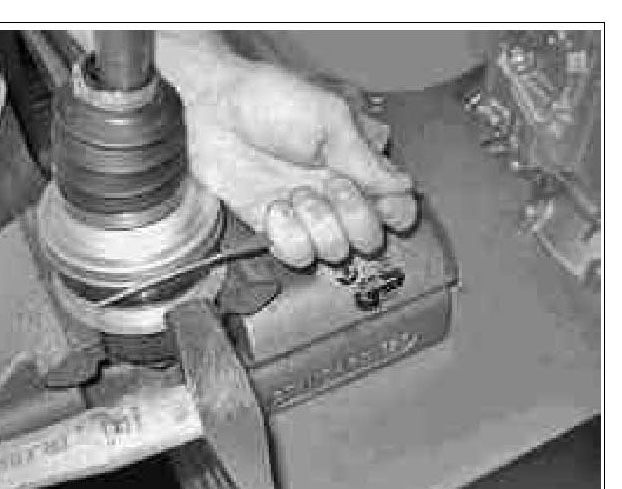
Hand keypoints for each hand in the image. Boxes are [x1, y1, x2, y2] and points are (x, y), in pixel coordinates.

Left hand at [182, 63, 417, 266]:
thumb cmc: (273, 100)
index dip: (395, 215)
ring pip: (333, 252)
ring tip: (295, 192)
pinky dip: (286, 235)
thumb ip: (366, 160)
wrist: (217, 107)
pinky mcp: (274, 228)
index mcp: (358, 167)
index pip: (398, 209)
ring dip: (315, 223)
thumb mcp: (330, 119)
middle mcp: (335, 196)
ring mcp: (305, 215)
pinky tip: (274, 207)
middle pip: (369, 239)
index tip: (378, 200)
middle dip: (352, 219)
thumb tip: (405, 187)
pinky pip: (295, 255)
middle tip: (331, 186)